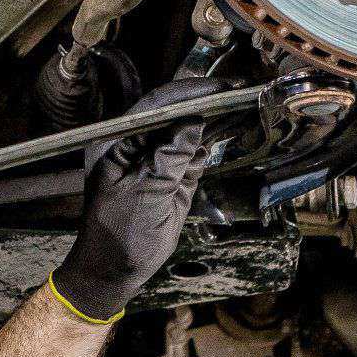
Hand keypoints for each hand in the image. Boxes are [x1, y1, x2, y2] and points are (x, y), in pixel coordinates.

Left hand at [50, 79, 225, 321]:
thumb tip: (193, 122)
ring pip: (185, 132)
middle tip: (236, 92)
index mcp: (117, 141)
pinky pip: (191, 153)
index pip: (156, 106)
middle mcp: (135, 144)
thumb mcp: (146, 192)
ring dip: (212, 120)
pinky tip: (230, 130)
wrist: (115, 268)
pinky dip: (208, 143)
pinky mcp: (169, 176)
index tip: (217, 88)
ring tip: (241, 105)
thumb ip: (169, 157)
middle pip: (174, 114)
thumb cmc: (120, 232)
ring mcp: (153, 159)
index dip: (188, 94)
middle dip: (205, 103)